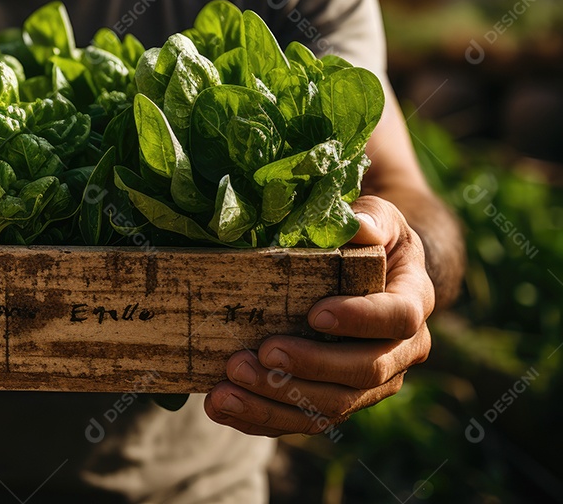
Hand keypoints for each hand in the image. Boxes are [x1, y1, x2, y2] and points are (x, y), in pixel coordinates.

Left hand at [204, 195, 434, 435]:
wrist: (374, 272)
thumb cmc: (369, 237)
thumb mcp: (376, 217)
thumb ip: (372, 219)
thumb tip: (358, 226)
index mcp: (412, 301)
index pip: (398, 318)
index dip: (359, 320)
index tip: (315, 314)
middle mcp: (399, 351)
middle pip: (364, 373)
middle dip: (310, 367)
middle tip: (263, 353)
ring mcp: (369, 383)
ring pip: (331, 406)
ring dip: (276, 402)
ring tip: (226, 389)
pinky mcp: (336, 398)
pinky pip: (303, 419)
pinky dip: (261, 418)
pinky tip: (223, 408)